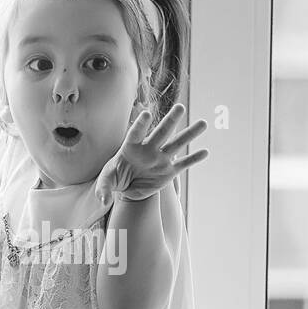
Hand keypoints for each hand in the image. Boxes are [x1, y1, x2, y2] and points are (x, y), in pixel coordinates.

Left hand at [93, 105, 208, 204]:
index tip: (147, 114)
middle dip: (171, 120)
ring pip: (177, 144)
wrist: (127, 188)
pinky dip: (194, 159)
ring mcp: (160, 159)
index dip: (141, 125)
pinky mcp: (169, 171)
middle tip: (180, 107)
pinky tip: (205, 152)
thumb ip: (103, 189)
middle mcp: (148, 149)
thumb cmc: (115, 179)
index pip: (136, 134)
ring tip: (203, 123)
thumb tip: (102, 201)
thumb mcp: (106, 182)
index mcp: (131, 147)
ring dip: (190, 134)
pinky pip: (183, 164)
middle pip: (161, 132)